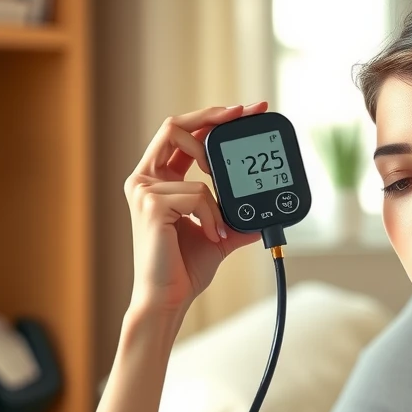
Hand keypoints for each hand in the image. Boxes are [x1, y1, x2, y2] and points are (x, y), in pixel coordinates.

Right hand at [126, 102, 268, 316]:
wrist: (168, 299)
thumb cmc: (184, 270)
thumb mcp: (220, 233)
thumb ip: (236, 214)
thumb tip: (268, 205)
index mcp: (158, 181)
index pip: (182, 135)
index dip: (212, 118)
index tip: (245, 112)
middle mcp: (144, 180)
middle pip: (175, 126)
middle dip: (213, 116)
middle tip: (245, 113)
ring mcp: (143, 191)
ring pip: (198, 171)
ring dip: (219, 198)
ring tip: (219, 226)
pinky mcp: (149, 205)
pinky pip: (199, 195)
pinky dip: (213, 217)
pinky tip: (211, 236)